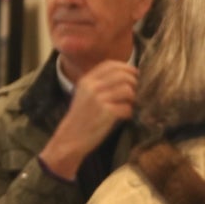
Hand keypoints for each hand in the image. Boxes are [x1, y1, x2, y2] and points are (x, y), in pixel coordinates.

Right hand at [39, 62, 139, 179]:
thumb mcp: (83, 95)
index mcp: (86, 80)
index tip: (133, 73)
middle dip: (133, 82)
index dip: (125, 67)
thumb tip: (124, 75)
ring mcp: (99, 100)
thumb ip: (98, 83)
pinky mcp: (107, 113)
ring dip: (132, 98)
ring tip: (127, 105)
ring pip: (128, 90)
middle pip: (123, 75)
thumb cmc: (80, 118)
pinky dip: (128, 112)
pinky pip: (127, 107)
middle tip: (134, 91)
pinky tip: (123, 116)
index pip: (110, 65)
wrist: (70, 139)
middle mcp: (92, 87)